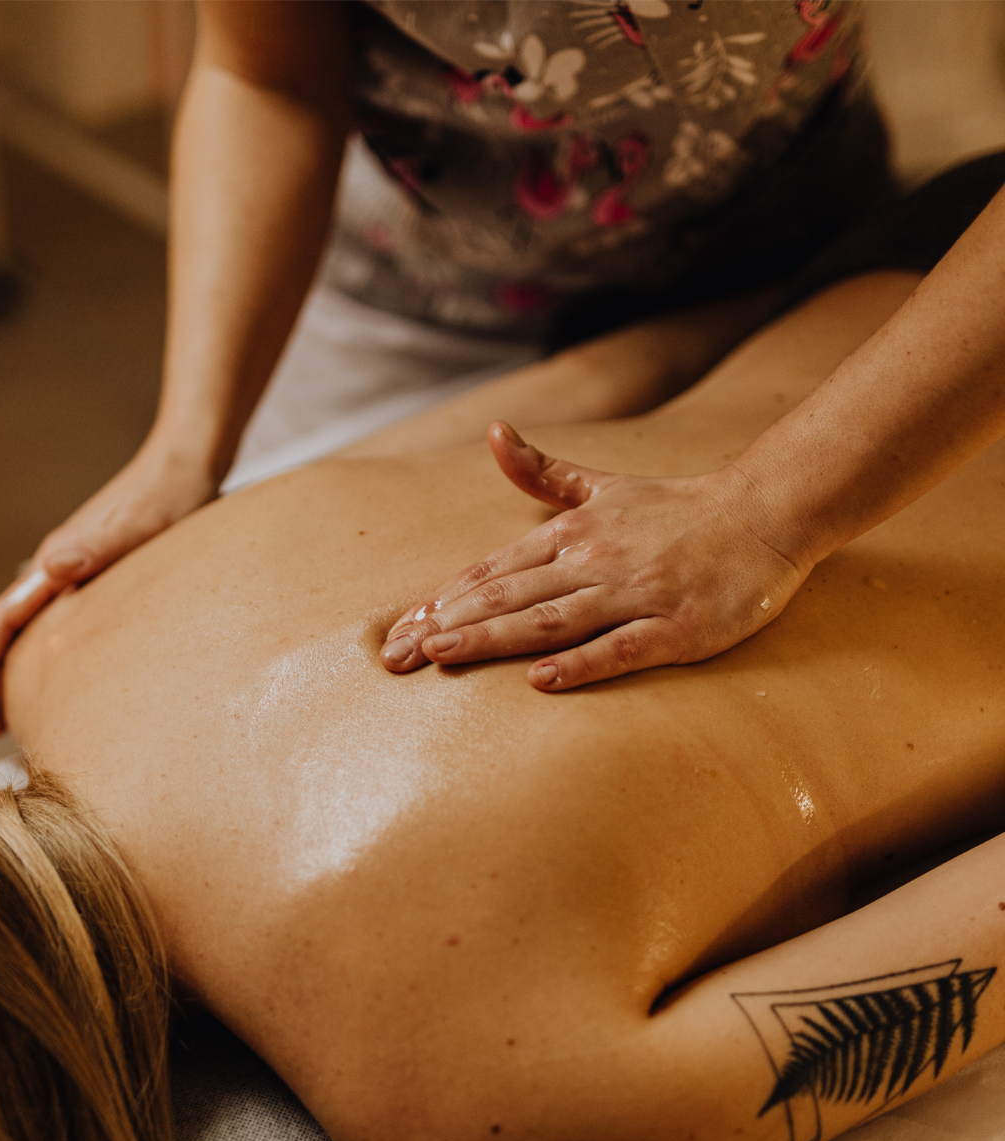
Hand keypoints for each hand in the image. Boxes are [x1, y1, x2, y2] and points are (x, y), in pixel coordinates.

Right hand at [0, 444, 215, 734]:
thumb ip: (96, 545)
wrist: (188, 462)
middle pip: (11, 629)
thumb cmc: (168, 493)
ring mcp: (80, 566)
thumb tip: (51, 566)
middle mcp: (59, 565)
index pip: (3, 622)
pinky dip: (58, 649)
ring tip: (35, 709)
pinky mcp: (104, 568)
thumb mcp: (136, 524)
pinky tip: (83, 670)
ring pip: (37, 624)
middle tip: (3, 727)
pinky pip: (67, 617)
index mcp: (56, 560)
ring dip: (26, 665)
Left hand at [379, 423, 807, 690]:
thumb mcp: (604, 485)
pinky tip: (540, 681)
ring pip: (552, 619)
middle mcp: (596, 561)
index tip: (402, 626)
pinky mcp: (679, 627)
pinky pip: (622, 648)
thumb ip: (543, 471)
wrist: (768, 511)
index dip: (446, 598)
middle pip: (509, 597)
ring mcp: (637, 594)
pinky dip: (582, 664)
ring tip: (442, 656)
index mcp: (574, 534)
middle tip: (397, 656)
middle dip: (449, 626)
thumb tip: (492, 433)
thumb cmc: (679, 508)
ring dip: (493, 639)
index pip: (495, 570)